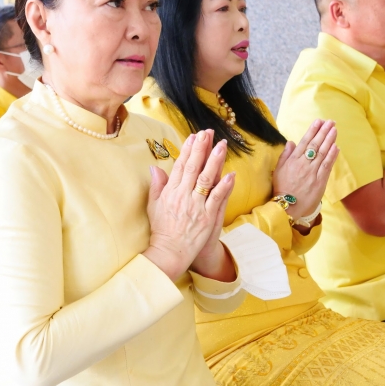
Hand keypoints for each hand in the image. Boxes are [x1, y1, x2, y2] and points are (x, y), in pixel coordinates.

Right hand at [144, 130, 235, 281]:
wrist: (169, 252)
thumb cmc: (162, 230)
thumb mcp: (153, 206)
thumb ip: (156, 185)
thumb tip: (154, 168)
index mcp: (170, 192)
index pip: (180, 166)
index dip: (188, 150)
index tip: (194, 136)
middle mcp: (182, 196)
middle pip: (193, 168)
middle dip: (201, 148)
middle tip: (208, 133)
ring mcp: (195, 206)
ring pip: (206, 179)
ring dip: (214, 161)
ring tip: (222, 146)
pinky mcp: (206, 218)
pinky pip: (217, 198)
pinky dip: (224, 186)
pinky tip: (231, 174)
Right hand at [272, 119, 338, 219]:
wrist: (288, 206)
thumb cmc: (282, 188)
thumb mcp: (278, 170)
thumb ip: (285, 155)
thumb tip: (291, 142)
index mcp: (293, 160)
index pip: (305, 142)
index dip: (313, 130)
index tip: (319, 121)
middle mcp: (304, 164)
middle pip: (315, 145)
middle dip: (324, 132)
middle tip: (331, 122)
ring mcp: (313, 172)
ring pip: (323, 153)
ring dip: (329, 140)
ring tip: (335, 130)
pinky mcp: (320, 180)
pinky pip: (327, 165)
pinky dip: (332, 156)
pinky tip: (336, 147)